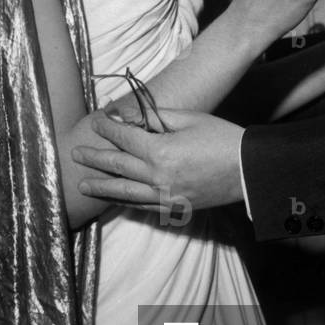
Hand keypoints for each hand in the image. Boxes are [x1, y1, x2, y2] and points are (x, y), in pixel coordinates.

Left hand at [72, 108, 243, 211]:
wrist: (248, 169)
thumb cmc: (221, 137)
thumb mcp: (189, 118)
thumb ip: (155, 118)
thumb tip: (128, 117)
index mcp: (161, 151)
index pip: (125, 138)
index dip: (108, 128)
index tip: (96, 121)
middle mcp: (158, 176)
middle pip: (118, 166)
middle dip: (95, 158)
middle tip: (76, 153)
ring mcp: (165, 196)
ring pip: (124, 191)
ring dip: (101, 186)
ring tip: (82, 183)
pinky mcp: (174, 208)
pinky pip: (142, 206)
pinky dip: (124, 201)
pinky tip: (113, 198)